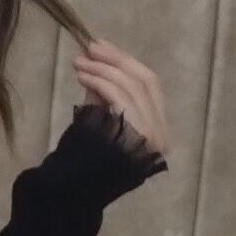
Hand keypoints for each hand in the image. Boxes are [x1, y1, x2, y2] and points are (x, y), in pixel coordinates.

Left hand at [73, 38, 171, 159]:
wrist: (74, 188)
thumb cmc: (85, 157)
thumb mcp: (99, 119)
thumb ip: (104, 94)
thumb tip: (96, 61)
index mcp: (158, 130)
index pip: (150, 86)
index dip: (125, 62)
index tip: (101, 47)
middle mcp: (161, 134)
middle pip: (146, 81)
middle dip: (116, 60)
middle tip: (90, 48)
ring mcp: (153, 136)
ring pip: (133, 87)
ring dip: (103, 69)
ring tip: (79, 63)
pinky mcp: (139, 136)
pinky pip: (121, 98)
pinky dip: (101, 82)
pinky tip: (84, 76)